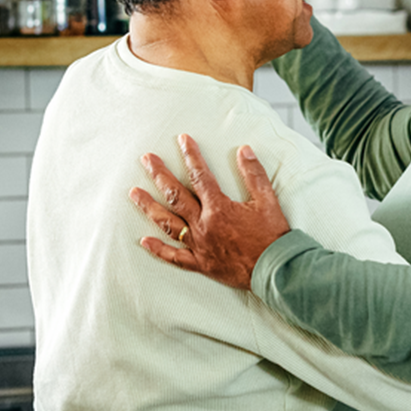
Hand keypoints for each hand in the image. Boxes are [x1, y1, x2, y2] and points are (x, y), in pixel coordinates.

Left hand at [130, 134, 289, 290]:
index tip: (182, 139)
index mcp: (219, 208)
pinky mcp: (200, 264)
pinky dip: (158, 249)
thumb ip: (254, 175)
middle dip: (159, 175)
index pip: (200, 175)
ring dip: (149, 207)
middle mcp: (204, 225)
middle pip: (175, 195)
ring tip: (134, 193)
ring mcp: (199, 245)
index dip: (190, 155)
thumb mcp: (267, 201)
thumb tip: (244, 150)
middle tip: (146, 159)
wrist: (276, 270)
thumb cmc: (272, 237)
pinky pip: (174, 257)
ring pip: (167, 224)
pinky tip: (144, 240)